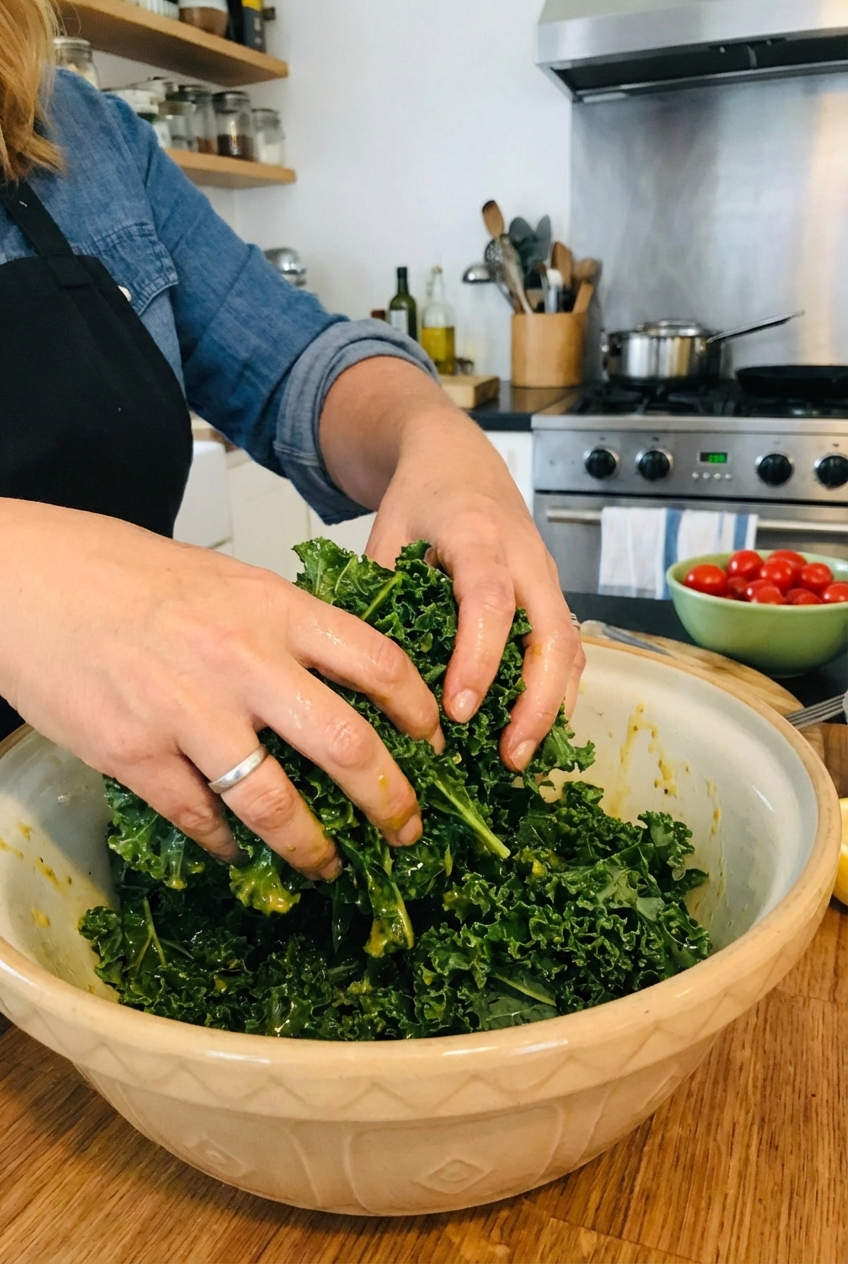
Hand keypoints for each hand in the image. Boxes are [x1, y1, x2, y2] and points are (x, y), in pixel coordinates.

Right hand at [0, 500, 442, 877]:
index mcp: (273, 608)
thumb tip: (348, 682)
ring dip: (312, 846)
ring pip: (274, 802)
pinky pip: (198, 817)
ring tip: (328, 865)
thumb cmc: (130, 576)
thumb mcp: (228, 582)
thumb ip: (287, 628)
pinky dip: (226, 844)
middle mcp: (240, 659)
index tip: (435, 746)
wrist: (30, 579)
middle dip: (389, 800)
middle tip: (406, 831)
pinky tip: (236, 850)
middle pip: (345, 744)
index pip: (379, 662)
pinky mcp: (133, 753)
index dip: (420, 713)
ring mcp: (186, 710)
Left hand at [320, 360, 584, 768]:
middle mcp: (525, 557)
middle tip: (508, 756)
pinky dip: (555, 694)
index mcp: (477, 535)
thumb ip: (379, 596)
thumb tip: (364, 675)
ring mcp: (546, 577)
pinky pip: (567, 650)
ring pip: (570, 648)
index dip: (479, 658)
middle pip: (552, 634)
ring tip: (519, 759)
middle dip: (536, 701)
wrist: (458, 458)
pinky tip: (530, 733)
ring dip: (552, 707)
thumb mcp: (385, 534)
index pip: (490, 600)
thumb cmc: (420, 498)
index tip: (459, 711)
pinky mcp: (552, 595)